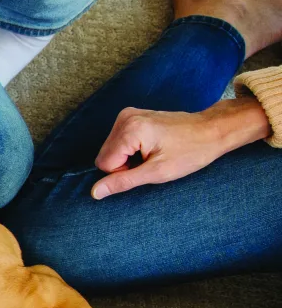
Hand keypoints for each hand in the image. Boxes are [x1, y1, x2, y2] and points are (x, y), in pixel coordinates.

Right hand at [91, 98, 269, 198]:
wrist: (212, 130)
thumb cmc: (191, 152)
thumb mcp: (158, 172)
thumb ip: (123, 181)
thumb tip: (94, 192)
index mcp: (130, 129)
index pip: (105, 163)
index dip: (124, 172)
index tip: (149, 166)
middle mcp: (125, 118)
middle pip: (105, 155)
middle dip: (125, 164)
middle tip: (152, 161)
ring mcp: (127, 114)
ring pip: (110, 150)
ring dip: (128, 158)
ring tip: (153, 153)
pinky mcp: (131, 115)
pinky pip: (118, 141)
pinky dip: (131, 149)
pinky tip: (151, 146)